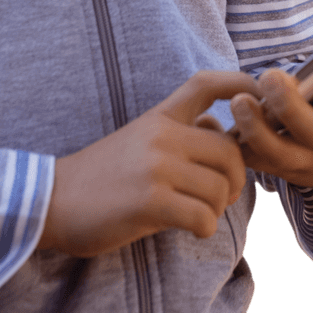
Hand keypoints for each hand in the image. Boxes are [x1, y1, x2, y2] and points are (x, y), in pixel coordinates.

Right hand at [37, 70, 259, 256]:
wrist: (53, 199)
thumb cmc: (101, 175)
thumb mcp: (139, 138)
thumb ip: (179, 132)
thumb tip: (220, 131)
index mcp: (159, 116)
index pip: (205, 85)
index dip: (239, 84)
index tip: (259, 95)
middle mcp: (161, 135)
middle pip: (230, 150)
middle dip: (234, 179)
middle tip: (218, 194)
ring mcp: (156, 167)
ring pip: (221, 188)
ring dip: (216, 208)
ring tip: (194, 213)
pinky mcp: (150, 201)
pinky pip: (204, 217)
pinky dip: (203, 228)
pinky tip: (185, 227)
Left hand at [229, 0, 312, 189]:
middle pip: (311, 130)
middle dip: (290, 105)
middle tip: (269, 76)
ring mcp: (304, 163)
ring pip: (277, 153)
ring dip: (255, 129)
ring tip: (239, 102)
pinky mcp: (276, 170)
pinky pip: (251, 162)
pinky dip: (234, 146)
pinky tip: (215, 125)